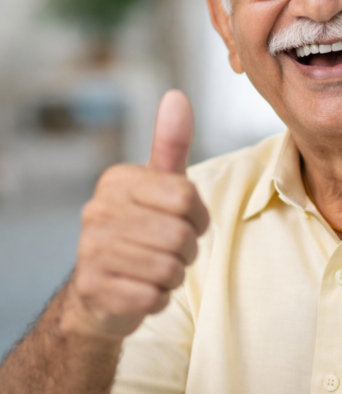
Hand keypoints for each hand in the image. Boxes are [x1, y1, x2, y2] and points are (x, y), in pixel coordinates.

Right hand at [61, 90, 209, 338]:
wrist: (101, 291)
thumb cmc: (142, 230)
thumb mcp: (160, 185)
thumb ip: (171, 143)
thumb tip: (176, 96)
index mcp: (118, 181)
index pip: (187, 197)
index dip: (198, 218)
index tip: (183, 222)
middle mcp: (96, 211)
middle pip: (181, 235)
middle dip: (186, 250)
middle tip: (168, 251)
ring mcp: (90, 251)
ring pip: (170, 267)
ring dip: (173, 274)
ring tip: (154, 269)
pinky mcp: (93, 289)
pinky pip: (155, 297)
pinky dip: (159, 298)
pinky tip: (140, 289)